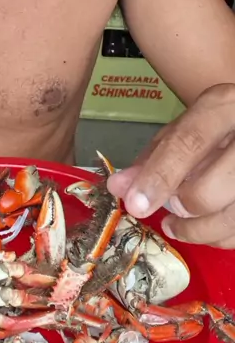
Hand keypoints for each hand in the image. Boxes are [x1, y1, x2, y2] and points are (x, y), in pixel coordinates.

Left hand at [107, 84, 234, 248]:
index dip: (159, 177)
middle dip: (182, 207)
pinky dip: (219, 237)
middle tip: (170, 208)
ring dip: (197, 232)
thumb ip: (154, 156)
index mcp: (226, 105)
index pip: (189, 142)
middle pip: (210, 189)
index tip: (136, 205)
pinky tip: (206, 227)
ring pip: (231, 218)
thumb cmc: (221, 126)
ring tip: (176, 226)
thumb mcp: (188, 127)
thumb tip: (119, 187)